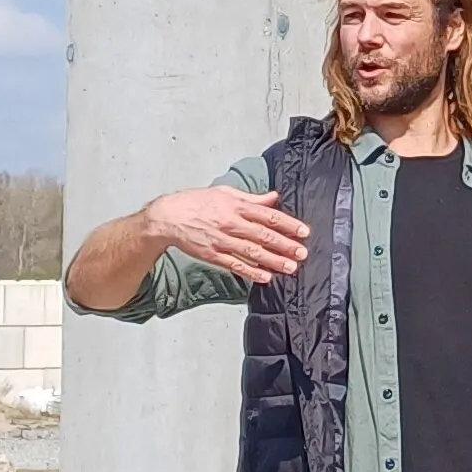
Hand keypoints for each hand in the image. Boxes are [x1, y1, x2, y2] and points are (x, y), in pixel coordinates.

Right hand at [143, 187, 310, 284]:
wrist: (167, 217)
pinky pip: (235, 265)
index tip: (304, 231)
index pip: (267, 215)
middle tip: (302, 253)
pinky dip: (251, 272)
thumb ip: (252, 198)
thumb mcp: (225, 193)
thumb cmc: (196, 202)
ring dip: (273, 261)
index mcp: (235, 206)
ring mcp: (221, 240)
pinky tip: (266, 277)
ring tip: (291, 267)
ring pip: (252, 252)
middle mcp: (230, 223)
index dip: (287, 224)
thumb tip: (275, 198)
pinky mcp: (212, 255)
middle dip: (285, 245)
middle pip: (263, 235)